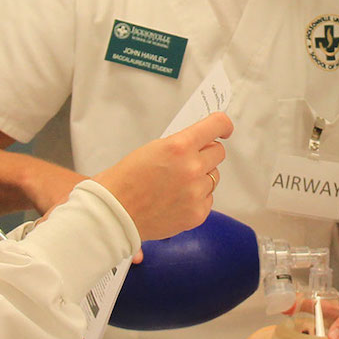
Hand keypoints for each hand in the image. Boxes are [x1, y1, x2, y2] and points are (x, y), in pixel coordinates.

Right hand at [94, 111, 232, 241]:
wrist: (114, 213)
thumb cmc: (125, 181)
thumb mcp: (152, 149)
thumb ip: (180, 145)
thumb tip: (199, 143)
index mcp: (179, 146)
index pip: (216, 126)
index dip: (222, 125)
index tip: (224, 129)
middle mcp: (192, 168)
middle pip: (218, 152)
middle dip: (206, 154)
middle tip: (190, 160)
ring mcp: (196, 192)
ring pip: (213, 177)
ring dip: (201, 177)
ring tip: (176, 185)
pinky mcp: (197, 213)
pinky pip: (208, 199)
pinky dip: (197, 198)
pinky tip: (177, 200)